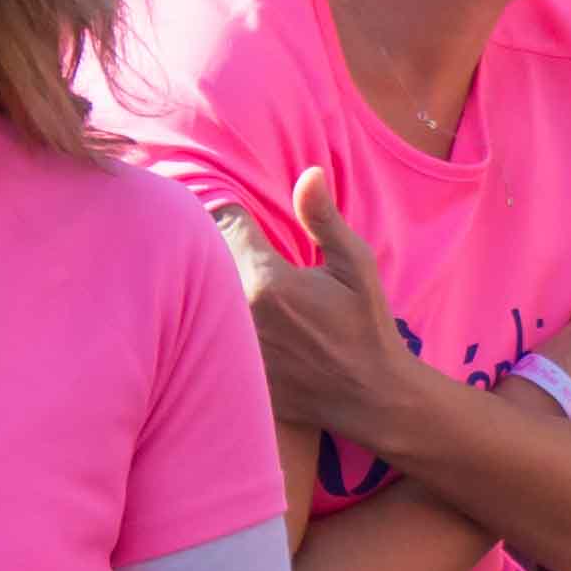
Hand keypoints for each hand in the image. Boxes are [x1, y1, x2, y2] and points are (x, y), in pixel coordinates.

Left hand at [220, 169, 435, 446]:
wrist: (371, 398)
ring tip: (211, 275)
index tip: (235, 209)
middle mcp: (239, 312)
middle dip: (211, 245)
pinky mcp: (229, 369)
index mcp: (267, 280)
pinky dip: (207, 323)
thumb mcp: (356, 268)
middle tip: (212, 235)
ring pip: (199, 298)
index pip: (224, 224)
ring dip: (204, 284)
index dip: (229, 211)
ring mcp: (231, 344)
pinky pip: (203, 333)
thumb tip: (309, 172)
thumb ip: (324, 219)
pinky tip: (218, 321)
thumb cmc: (367, 328)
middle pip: (203, 260)